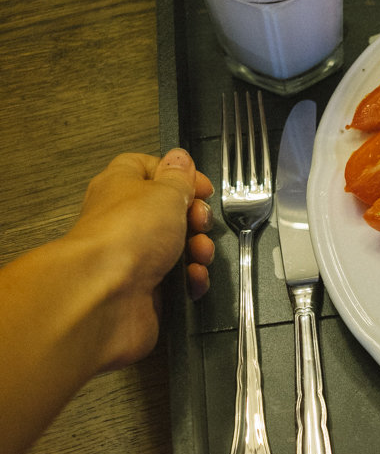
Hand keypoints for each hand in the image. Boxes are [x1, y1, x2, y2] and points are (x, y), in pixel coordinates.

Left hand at [65, 148, 214, 369]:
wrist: (105, 294)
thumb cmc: (124, 236)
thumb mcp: (165, 190)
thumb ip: (179, 175)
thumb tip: (180, 160)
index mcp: (122, 187)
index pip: (148, 168)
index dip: (178, 175)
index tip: (200, 185)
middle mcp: (125, 221)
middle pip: (170, 211)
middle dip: (195, 217)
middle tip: (199, 220)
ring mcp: (135, 257)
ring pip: (178, 247)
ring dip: (198, 249)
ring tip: (197, 252)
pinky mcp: (146, 288)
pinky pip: (178, 280)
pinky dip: (191, 279)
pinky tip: (191, 277)